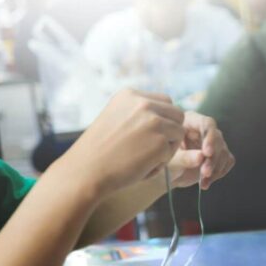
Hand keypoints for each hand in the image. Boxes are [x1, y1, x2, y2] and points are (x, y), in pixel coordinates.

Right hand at [59, 90, 185, 194]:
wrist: (86, 170)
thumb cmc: (100, 150)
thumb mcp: (115, 117)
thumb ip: (138, 113)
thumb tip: (166, 115)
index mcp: (130, 95)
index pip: (165, 101)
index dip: (163, 120)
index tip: (148, 134)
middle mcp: (144, 103)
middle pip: (177, 115)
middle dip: (170, 132)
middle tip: (151, 148)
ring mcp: (154, 122)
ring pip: (179, 133)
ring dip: (168, 147)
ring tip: (145, 158)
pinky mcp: (161, 142)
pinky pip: (173, 152)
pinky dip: (161, 163)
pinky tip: (142, 167)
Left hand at [168, 111, 236, 189]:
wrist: (168, 175)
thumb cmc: (164, 162)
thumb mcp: (170, 160)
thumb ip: (184, 158)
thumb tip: (201, 156)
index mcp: (190, 122)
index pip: (207, 123)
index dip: (209, 137)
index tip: (207, 153)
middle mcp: (204, 130)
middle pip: (218, 139)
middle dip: (213, 158)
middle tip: (205, 172)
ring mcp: (213, 142)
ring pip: (224, 151)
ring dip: (216, 168)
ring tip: (203, 180)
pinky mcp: (219, 155)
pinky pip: (227, 161)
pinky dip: (219, 173)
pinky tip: (206, 181)